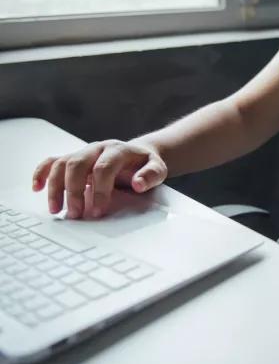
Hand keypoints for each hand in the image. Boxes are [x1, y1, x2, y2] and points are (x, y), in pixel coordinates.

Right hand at [32, 139, 166, 218]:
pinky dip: (42, 173)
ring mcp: (83, 152)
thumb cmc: (146, 164)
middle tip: (76, 214)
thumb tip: (137, 184)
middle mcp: (97, 148)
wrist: (140, 154)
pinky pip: (52, 161)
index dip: (100, 190)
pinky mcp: (74, 159)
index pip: (103, 168)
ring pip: (61, 164)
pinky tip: (37, 188)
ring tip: (56, 210)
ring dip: (56, 187)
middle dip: (74, 191)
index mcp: (118, 150)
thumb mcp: (158, 169)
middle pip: (77, 164)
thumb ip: (151, 175)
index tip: (99, 211)